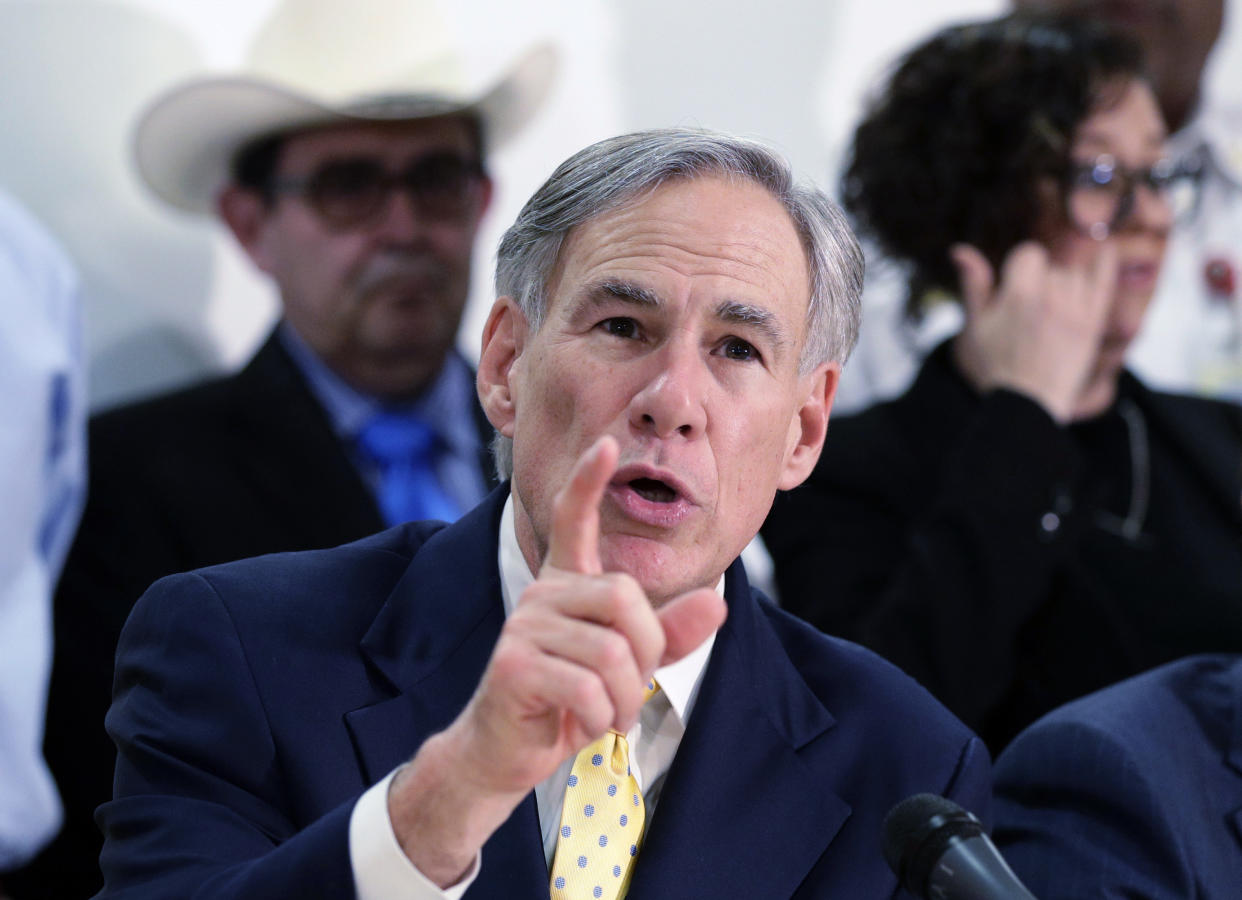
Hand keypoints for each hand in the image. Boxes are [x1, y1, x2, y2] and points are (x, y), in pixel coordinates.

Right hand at [388, 436, 725, 884]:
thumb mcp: (629, 667)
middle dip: (645, 650)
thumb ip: (671, 634)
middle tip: (631, 685)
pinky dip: (601, 715)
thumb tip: (718, 600)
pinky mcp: (514, 665)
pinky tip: (587, 724)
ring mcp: (524, 626)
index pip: (571, 519)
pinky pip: (587, 686)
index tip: (605, 443)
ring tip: (608, 714)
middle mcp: (542, 593)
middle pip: (622, 597)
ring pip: (611, 650)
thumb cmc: (569, 701)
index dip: (588, 482)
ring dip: (625, 696)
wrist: (507, 750)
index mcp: (566, 584)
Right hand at [950, 241, 1117, 422]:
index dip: (1020, 266)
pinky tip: (1106, 250)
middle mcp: (1050, 296)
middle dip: (1042, 278)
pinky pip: (1104, 281)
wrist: (1027, 402)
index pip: (1029, 252)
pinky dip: (1105, 263)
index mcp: (1018, 294)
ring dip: (1065, 281)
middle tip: (1032, 308)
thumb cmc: (996, 364)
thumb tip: (959, 249)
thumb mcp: (976, 324)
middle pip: (1052, 265)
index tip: (1014, 286)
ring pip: (1075, 273)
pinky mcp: (1092, 322)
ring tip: (1053, 305)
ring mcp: (1075, 309)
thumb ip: (973, 283)